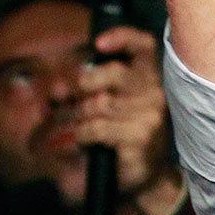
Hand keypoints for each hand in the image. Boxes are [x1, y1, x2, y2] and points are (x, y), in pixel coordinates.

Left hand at [75, 26, 179, 212]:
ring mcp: (151, 116)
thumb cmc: (125, 135)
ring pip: (99, 103)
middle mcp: (157, 93)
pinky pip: (97, 128)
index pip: (144, 46)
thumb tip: (58, 89)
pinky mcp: (140, 137)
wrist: (147, 176)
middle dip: (85, 83)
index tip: (99, 45)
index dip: (123, 38)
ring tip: (77, 126)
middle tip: (74, 100)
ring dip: (78, 116)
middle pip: (115, 73)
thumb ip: (89, 91)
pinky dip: (82, 134)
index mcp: (152, 79)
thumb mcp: (112, 106)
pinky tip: (85, 141)